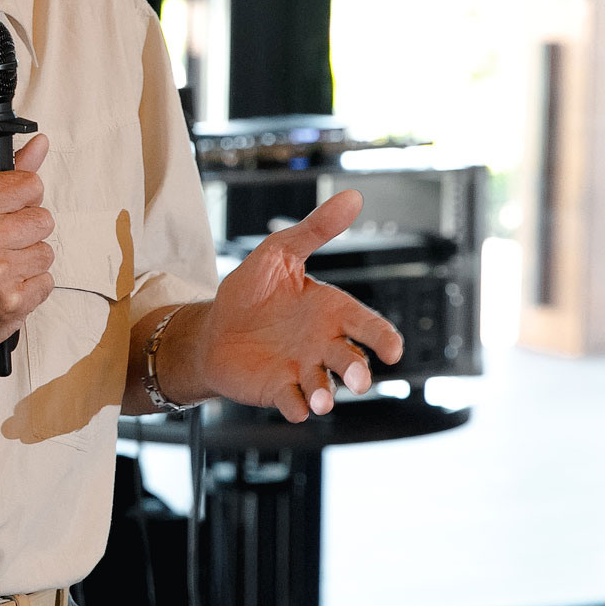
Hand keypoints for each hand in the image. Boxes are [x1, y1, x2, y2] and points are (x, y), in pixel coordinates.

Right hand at [0, 134, 55, 361]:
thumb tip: (41, 144)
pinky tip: (0, 286)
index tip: (11, 204)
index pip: (30, 184)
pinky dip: (27, 285)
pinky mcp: (10, 306)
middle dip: (24, 228)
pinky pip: (45, 283)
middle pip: (43, 219)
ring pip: (45, 253)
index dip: (23, 194)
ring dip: (25, 258)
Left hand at [187, 189, 404, 421]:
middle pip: (351, 360)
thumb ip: (315, 230)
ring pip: (325, 386)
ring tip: (322, 399)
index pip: (367, 326)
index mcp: (331, 311)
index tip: (392, 349)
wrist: (211, 327)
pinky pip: (293, 402)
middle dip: (358, 371)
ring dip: (327, 393)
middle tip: (358, 378)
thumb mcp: (279, 252)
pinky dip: (297, 407)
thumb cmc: (250, 291)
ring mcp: (301, 369)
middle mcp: (322, 344)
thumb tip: (352, 197)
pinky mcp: (277, 389)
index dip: (382, 338)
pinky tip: (298, 408)